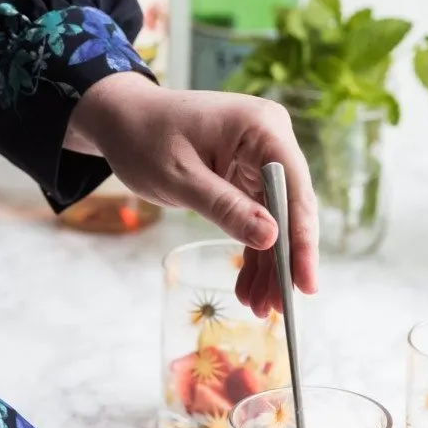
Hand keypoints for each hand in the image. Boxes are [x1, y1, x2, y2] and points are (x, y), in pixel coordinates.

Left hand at [66, 74, 318, 315]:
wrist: (122, 119)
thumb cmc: (143, 137)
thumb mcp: (179, 177)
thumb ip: (224, 207)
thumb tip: (271, 239)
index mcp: (262, 128)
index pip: (295, 189)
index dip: (302, 240)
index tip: (305, 283)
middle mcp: (271, 140)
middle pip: (291, 208)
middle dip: (285, 260)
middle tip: (280, 308)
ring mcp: (261, 159)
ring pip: (276, 220)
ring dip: (269, 264)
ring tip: (260, 307)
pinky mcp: (248, 176)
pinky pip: (257, 218)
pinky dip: (252, 252)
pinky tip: (249, 287)